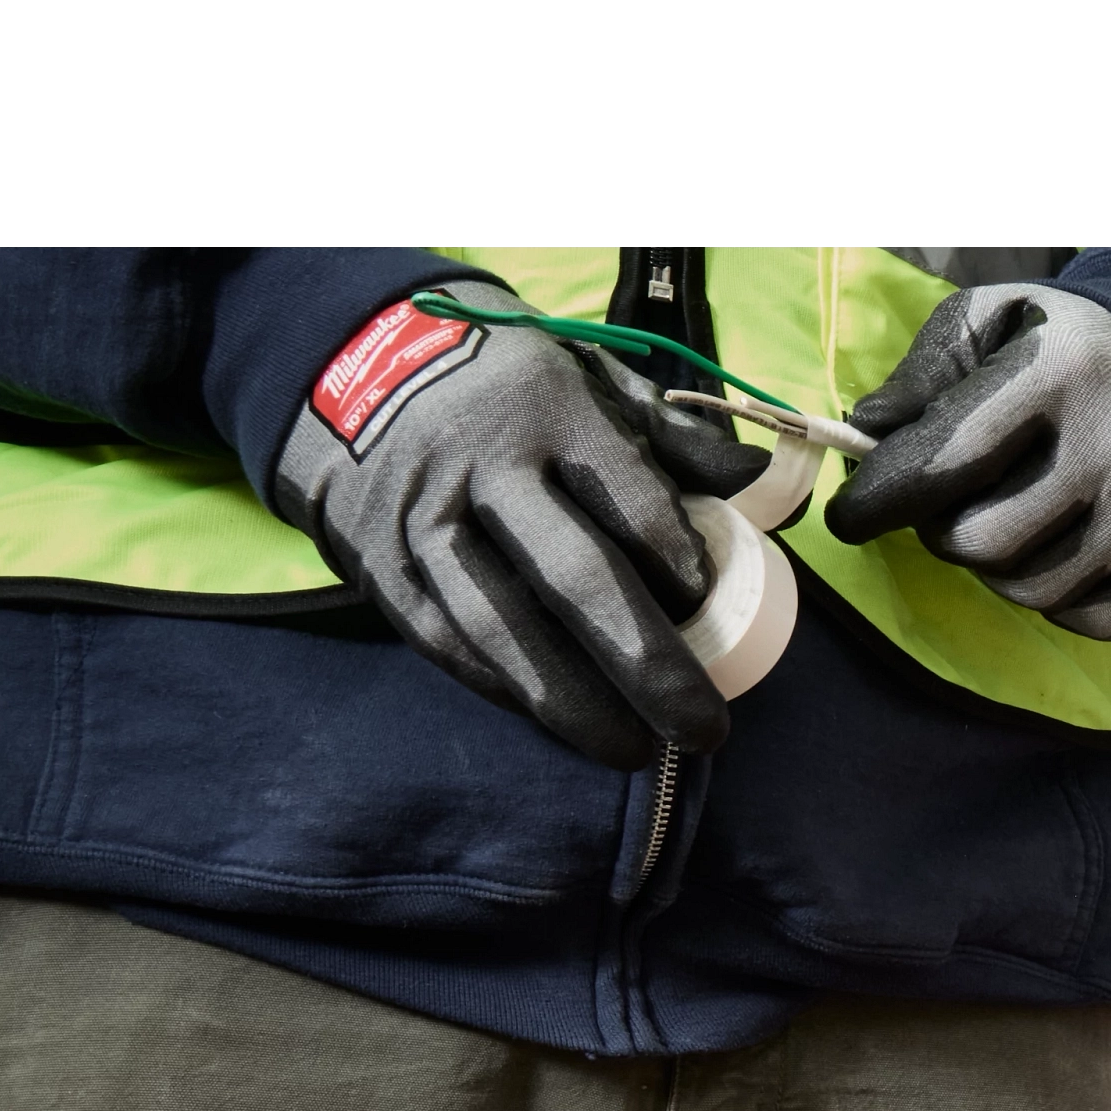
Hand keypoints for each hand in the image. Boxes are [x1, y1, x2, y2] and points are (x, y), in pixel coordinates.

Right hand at [268, 284, 734, 768]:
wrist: (349, 359)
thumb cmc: (505, 383)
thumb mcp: (588, 377)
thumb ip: (672, 435)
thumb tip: (762, 481)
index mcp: (551, 410)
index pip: (630, 502)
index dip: (679, 567)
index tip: (710, 607)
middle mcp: (483, 465)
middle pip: (575, 576)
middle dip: (647, 664)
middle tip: (703, 728)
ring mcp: (424, 518)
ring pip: (502, 624)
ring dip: (571, 701)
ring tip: (632, 751)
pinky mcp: (379, 560)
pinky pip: (445, 639)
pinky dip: (502, 686)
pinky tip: (552, 720)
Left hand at [827, 282, 1110, 637]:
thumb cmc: (1068, 355)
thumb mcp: (993, 323)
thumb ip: (926, 371)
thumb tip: (871, 436)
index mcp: (1057, 375)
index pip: (945, 461)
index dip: (880, 499)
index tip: (849, 519)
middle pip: (981, 542)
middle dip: (944, 533)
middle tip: (949, 510)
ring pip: (1028, 590)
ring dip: (997, 568)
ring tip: (1007, 525)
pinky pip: (1083, 619)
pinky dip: (1055, 597)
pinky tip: (1059, 552)